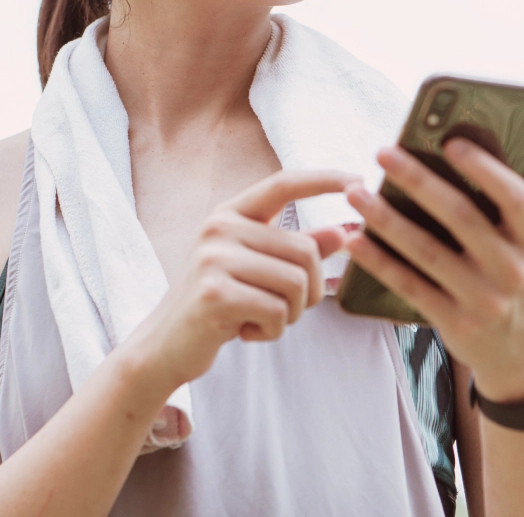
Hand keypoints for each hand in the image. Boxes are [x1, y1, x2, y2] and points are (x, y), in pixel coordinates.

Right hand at [129, 170, 348, 392]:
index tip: (358, 179)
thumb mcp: (258, 270)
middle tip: (283, 309)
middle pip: (304, 249)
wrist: (165, 345)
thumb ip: (296, 249)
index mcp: (230, 213)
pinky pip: (276, 311)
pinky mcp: (215, 293)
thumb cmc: (219, 303)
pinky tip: (244, 331)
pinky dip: (271, 330)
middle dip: (309, 290)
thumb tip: (344, 233)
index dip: (322, 179)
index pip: (282, 183)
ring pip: (295, 282)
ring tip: (259, 318)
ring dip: (290, 314)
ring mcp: (213, 257)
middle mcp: (220, 226)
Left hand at [344, 140, 523, 402]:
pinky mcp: (454, 321)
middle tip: (383, 153)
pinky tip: (354, 239)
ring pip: (426, 250)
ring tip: (356, 192)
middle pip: (460, 216)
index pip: (513, 197)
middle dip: (417, 180)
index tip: (448, 142)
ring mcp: (482, 298)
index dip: (483, 168)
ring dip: (385, 219)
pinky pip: (409, 285)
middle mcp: (511, 270)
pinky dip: (378, 262)